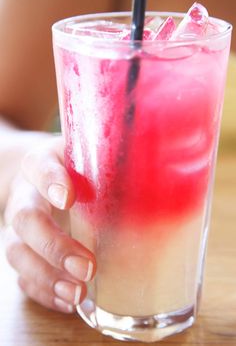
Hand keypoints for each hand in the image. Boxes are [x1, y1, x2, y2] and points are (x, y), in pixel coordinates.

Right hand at [4, 136, 95, 312]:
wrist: (42, 183)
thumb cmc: (74, 171)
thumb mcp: (90, 157)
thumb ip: (111, 162)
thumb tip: (165, 175)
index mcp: (41, 165)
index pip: (39, 167)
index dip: (50, 182)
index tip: (68, 197)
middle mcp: (26, 196)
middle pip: (25, 219)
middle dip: (54, 246)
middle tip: (87, 266)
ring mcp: (21, 227)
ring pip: (18, 252)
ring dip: (47, 276)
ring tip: (78, 293)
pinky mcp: (24, 251)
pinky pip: (23, 276)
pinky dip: (43, 291)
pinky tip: (68, 300)